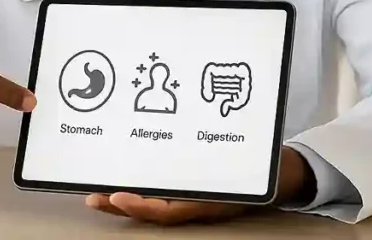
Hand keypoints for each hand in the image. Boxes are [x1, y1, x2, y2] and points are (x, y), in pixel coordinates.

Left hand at [85, 146, 312, 225]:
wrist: (277, 175)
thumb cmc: (258, 171)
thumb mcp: (244, 173)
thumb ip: (222, 169)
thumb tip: (201, 159)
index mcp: (206, 203)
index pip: (168, 211)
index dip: (142, 207)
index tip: (118, 197)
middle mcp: (194, 203)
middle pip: (152, 210)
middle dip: (121, 205)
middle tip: (94, 197)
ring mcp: (190, 199)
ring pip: (152, 204)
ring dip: (123, 200)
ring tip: (96, 193)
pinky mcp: (187, 190)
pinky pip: (159, 195)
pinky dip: (138, 191)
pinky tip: (119, 183)